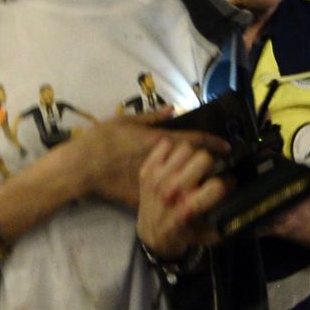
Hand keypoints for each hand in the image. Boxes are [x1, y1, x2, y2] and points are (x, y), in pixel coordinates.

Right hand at [67, 109, 225, 208]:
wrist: (81, 166)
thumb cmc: (102, 139)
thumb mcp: (126, 121)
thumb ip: (152, 117)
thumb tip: (173, 109)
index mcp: (158, 141)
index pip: (194, 141)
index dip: (214, 143)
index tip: (228, 147)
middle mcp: (160, 163)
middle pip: (193, 165)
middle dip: (208, 166)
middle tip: (218, 166)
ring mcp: (153, 182)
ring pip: (183, 184)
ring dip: (195, 183)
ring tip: (204, 183)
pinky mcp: (142, 197)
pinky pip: (164, 199)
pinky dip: (174, 198)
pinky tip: (182, 201)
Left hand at [137, 137, 230, 260]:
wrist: (152, 235)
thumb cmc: (183, 234)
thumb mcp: (209, 234)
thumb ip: (228, 222)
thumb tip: (249, 210)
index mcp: (189, 208)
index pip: (218, 184)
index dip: (228, 182)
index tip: (228, 182)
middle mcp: (173, 191)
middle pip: (203, 158)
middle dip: (211, 164)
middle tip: (209, 171)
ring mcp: (157, 178)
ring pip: (185, 148)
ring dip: (193, 155)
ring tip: (193, 165)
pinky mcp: (147, 170)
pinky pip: (164, 145)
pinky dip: (173, 150)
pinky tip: (177, 161)